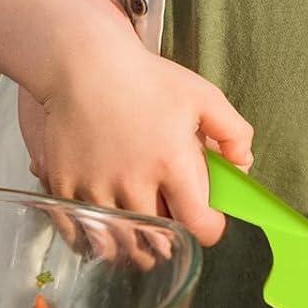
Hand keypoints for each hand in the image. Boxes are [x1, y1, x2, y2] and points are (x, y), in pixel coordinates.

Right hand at [28, 17, 253, 247]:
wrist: (83, 64)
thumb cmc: (146, 78)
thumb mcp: (203, 96)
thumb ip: (234, 131)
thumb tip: (243, 165)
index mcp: (172, 163)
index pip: (197, 224)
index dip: (209, 229)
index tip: (209, 222)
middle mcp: (133, 182)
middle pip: (158, 240)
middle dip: (172, 238)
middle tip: (174, 221)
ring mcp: (95, 188)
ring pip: (120, 242)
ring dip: (135, 243)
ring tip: (143, 230)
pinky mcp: (65, 187)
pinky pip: (81, 232)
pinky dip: (97, 235)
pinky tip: (107, 224)